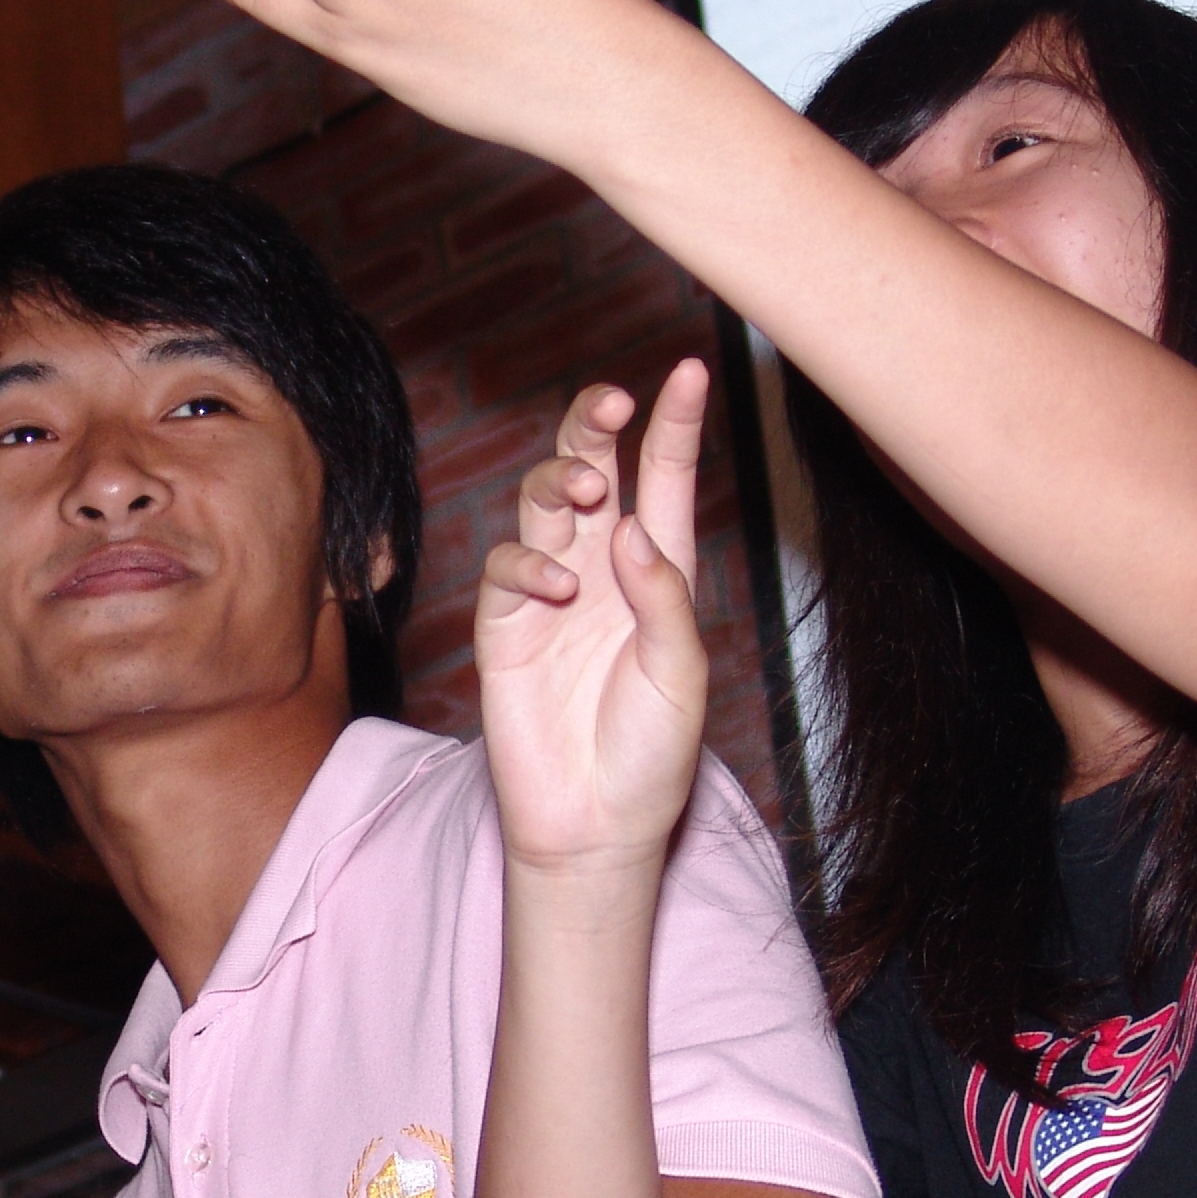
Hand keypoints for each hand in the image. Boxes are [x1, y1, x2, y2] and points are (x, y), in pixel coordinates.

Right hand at [476, 365, 711, 876]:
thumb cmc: (651, 755)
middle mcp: (601, 571)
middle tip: (610, 404)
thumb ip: (663, 598)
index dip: (676, 426)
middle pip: (590, 472)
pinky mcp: (506, 628)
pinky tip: (559, 591)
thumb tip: (626, 525)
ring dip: (557, 483)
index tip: (691, 373)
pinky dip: (528, 565)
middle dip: (593, 429)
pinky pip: (506, 569)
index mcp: (657, 574)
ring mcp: (549, 595)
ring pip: (540, 505)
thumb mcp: (681, 675)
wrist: (595, 824)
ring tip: (582, 496)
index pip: (663, 482)